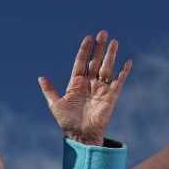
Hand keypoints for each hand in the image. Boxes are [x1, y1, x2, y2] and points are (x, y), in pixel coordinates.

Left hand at [38, 31, 131, 145]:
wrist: (81, 135)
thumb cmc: (67, 122)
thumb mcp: (55, 105)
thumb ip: (49, 90)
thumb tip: (40, 77)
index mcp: (76, 83)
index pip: (81, 62)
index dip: (84, 50)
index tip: (88, 37)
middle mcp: (89, 83)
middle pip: (95, 61)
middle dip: (99, 47)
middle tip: (103, 33)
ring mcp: (101, 88)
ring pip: (107, 67)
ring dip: (110, 55)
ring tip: (114, 41)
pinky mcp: (111, 96)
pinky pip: (119, 81)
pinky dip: (123, 72)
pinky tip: (127, 61)